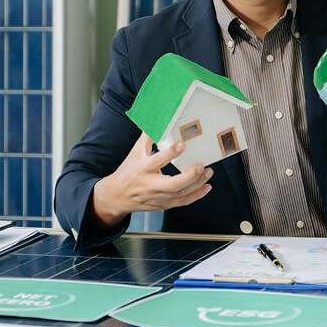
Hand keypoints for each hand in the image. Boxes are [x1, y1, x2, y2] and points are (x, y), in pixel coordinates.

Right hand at [91, 132, 212, 227]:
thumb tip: (158, 121)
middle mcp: (150, 185)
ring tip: (209, 172)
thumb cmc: (128, 171)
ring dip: (197, 184)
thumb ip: (147, 137)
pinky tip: (206, 187)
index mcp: (142, 169)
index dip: (170, 153)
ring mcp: (157, 197)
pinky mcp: (163, 205)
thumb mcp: (135, 152)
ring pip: (180, 194)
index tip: (182, 145)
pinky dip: (196, 196)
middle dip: (190, 176)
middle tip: (201, 165)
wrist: (117, 196)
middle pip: (172, 184)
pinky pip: (182, 202)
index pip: (157, 161)